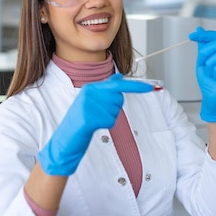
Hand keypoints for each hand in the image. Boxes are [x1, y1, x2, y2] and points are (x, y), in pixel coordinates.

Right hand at [38, 74, 153, 175]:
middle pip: (118, 99)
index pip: (117, 84)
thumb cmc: (81, 120)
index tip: (150, 88)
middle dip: (114, 108)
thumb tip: (120, 77)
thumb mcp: (92, 100)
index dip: (135, 87)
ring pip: (115, 111)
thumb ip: (106, 89)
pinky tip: (94, 126)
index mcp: (91, 87)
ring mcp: (88, 104)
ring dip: (108, 118)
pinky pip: (110, 120)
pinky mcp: (89, 117)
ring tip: (95, 119)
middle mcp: (89, 93)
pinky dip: (105, 125)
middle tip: (99, 113)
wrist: (65, 138)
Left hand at [189, 27, 215, 121]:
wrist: (212, 99)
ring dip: (210, 66)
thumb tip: (199, 30)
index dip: (204, 35)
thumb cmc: (209, 83)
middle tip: (203, 64)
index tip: (191, 36)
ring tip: (213, 75)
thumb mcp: (202, 62)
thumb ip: (202, 46)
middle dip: (205, 52)